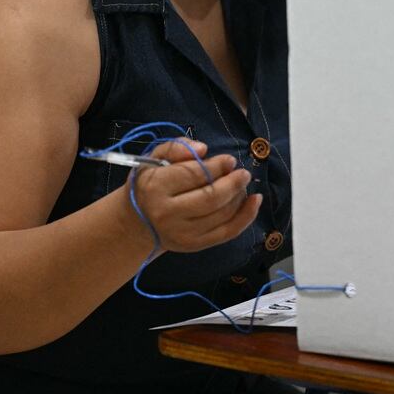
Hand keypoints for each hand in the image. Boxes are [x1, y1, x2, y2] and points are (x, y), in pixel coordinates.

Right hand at [123, 138, 261, 253]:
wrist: (138, 223)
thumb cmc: (150, 185)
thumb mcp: (154, 158)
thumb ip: (177, 147)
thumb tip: (203, 149)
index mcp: (155, 188)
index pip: (194, 175)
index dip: (217, 166)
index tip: (230, 160)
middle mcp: (167, 213)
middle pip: (211, 196)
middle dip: (233, 182)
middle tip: (243, 173)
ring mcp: (182, 233)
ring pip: (222, 214)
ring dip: (239, 196)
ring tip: (242, 184)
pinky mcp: (194, 245)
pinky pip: (227, 232)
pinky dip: (246, 216)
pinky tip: (255, 201)